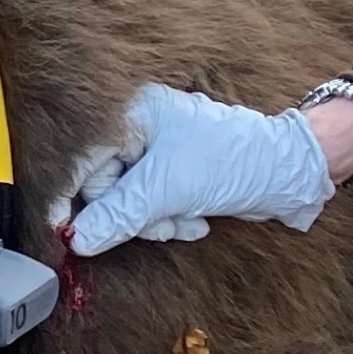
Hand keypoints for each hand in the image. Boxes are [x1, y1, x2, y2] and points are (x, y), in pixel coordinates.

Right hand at [50, 82, 337, 256]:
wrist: (289, 173)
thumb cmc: (233, 162)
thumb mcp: (168, 191)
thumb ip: (117, 215)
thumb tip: (76, 240)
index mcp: (133, 113)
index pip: (86, 160)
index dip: (75, 197)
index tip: (63, 230)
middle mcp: (140, 127)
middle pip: (106, 185)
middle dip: (132, 213)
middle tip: (158, 226)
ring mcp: (157, 150)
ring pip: (128, 200)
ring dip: (154, 221)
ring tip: (183, 222)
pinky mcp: (172, 172)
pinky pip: (149, 204)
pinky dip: (167, 218)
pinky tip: (193, 219)